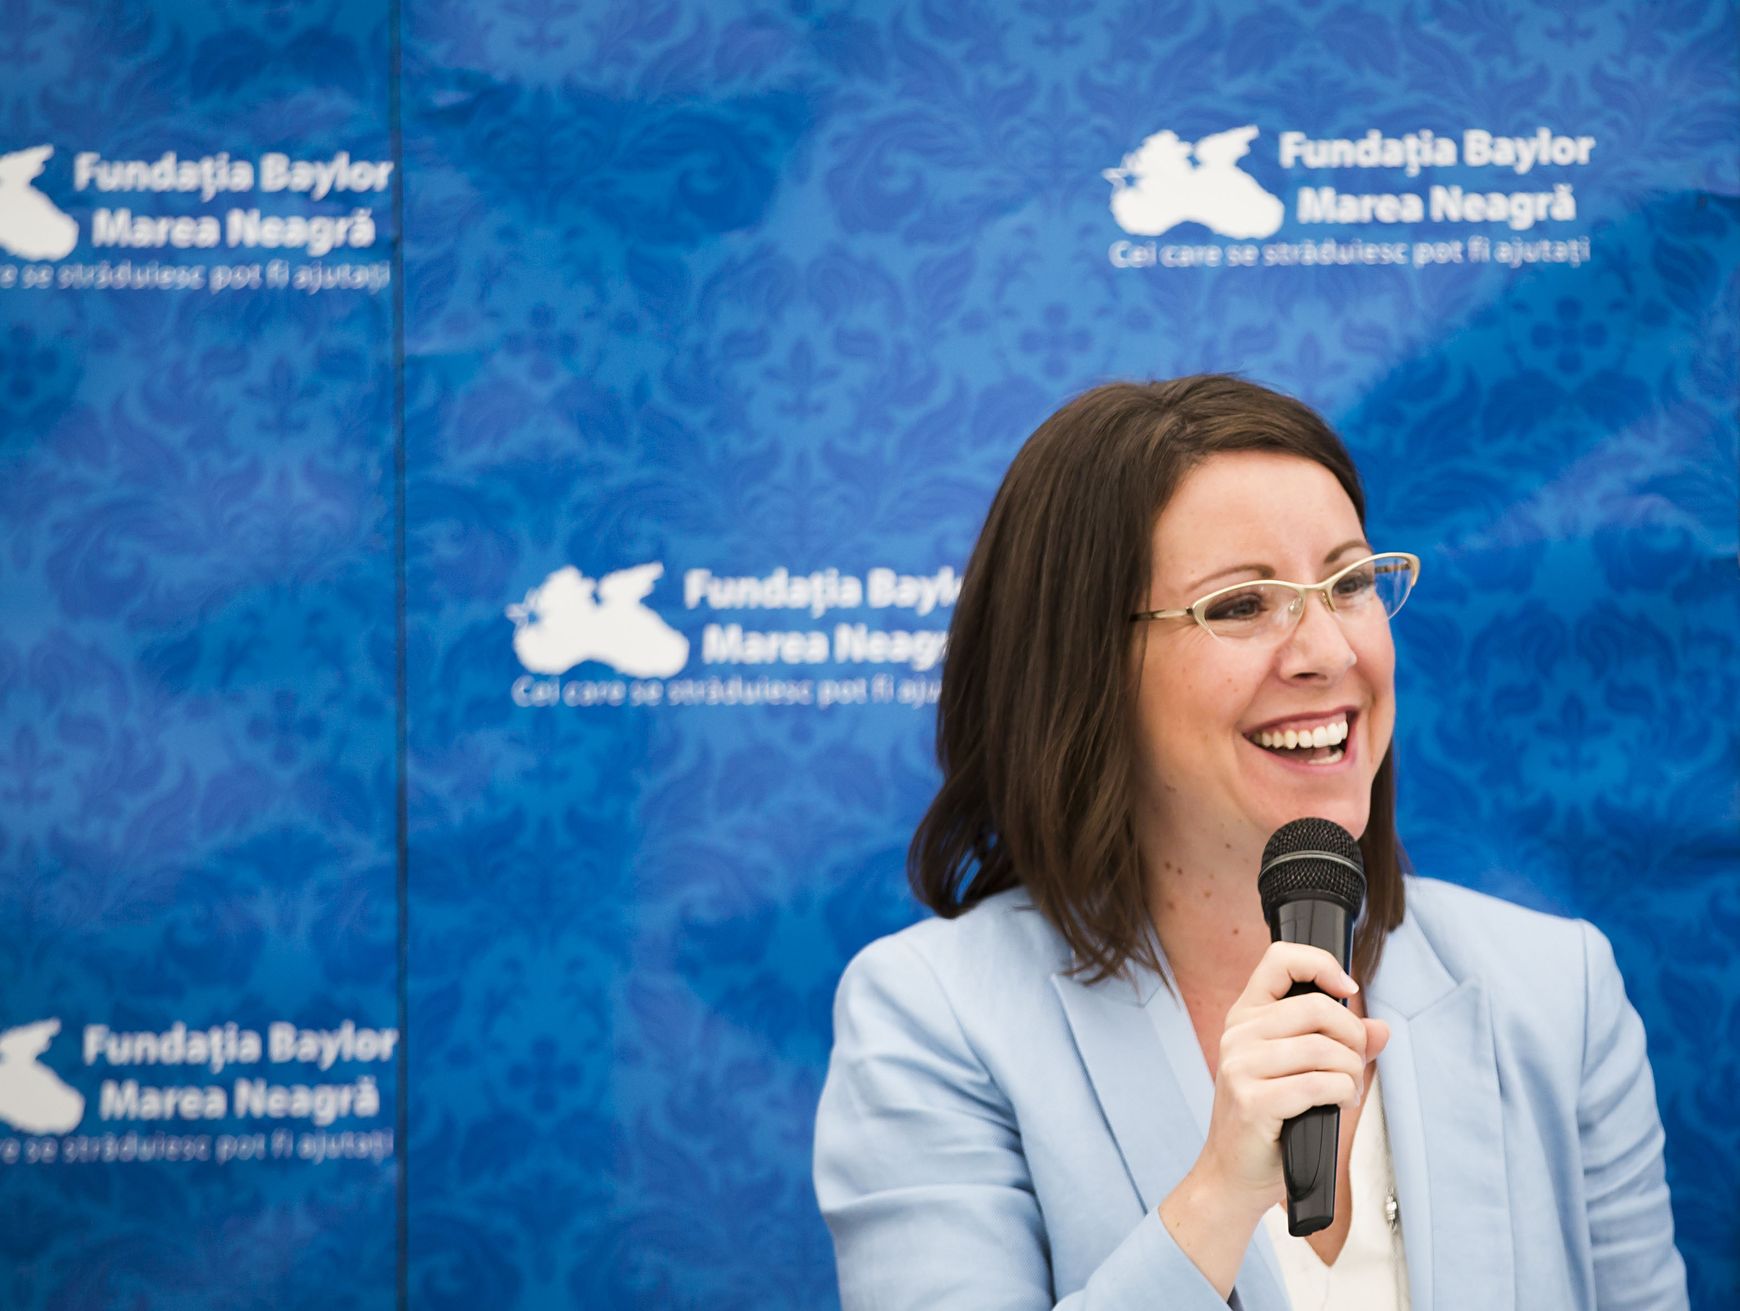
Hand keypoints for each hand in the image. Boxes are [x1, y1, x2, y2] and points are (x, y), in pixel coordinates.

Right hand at [1195, 941, 1389, 1212]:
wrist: (1233, 1175)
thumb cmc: (1269, 1122)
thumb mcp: (1302, 1073)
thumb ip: (1340, 1045)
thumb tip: (1382, 1029)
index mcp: (1246, 1016)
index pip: (1280, 960)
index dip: (1320, 964)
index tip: (1347, 990)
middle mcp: (1238, 1033)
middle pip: (1316, 1008)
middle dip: (1352, 1037)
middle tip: (1355, 1065)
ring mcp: (1241, 1066)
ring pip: (1322, 1048)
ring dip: (1351, 1073)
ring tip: (1347, 1091)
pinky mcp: (1252, 1100)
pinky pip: (1318, 1084)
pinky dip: (1342, 1093)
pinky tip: (1338, 1104)